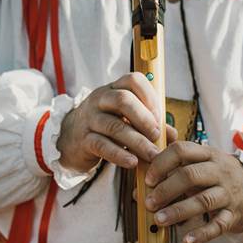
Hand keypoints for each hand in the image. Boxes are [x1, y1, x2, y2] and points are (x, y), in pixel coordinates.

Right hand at [57, 72, 176, 172]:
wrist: (69, 139)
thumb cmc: (105, 126)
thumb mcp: (126, 119)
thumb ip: (150, 124)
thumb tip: (173, 135)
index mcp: (113, 89)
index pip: (133, 80)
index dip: (150, 96)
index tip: (160, 116)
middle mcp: (100, 99)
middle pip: (123, 100)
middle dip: (145, 118)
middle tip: (157, 136)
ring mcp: (90, 119)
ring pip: (114, 126)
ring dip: (137, 141)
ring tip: (152, 155)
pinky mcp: (84, 140)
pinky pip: (102, 145)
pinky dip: (119, 154)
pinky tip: (132, 162)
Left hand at [144, 141, 242, 242]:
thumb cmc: (219, 178)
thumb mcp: (202, 166)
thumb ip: (172, 174)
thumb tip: (138, 190)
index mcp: (208, 155)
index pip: (182, 150)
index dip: (161, 163)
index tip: (148, 179)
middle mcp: (220, 171)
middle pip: (190, 175)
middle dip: (166, 189)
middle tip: (148, 202)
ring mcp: (228, 193)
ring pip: (203, 200)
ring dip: (178, 210)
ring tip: (159, 220)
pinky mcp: (235, 215)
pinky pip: (218, 225)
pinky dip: (202, 234)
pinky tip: (186, 241)